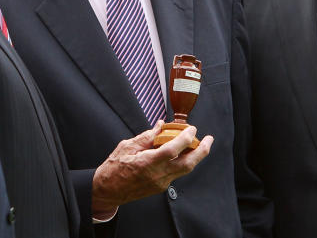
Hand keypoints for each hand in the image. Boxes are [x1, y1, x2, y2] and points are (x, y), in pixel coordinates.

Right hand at [90, 120, 212, 218]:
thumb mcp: (127, 146)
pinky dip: (182, 161)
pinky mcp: (161, 187)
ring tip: (199, 144)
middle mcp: (157, 175)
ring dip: (195, 156)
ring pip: (185, 169)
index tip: (191, 129)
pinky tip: (181, 152)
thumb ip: (147, 136)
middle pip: (188, 164)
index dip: (185, 138)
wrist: (108, 191)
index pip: (173, 150)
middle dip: (202, 151)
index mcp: (147, 163)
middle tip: (208, 139)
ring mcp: (161, 183)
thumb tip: (161, 126)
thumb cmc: (114, 168)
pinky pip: (176, 173)